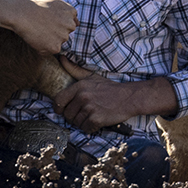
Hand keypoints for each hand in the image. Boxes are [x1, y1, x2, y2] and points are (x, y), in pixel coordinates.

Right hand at [0, 0, 75, 54]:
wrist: (23, 14)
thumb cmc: (37, 7)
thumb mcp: (57, 3)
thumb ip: (69, 12)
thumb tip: (78, 23)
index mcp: (72, 13)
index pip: (70, 24)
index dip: (58, 24)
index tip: (49, 21)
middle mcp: (70, 25)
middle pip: (65, 34)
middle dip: (56, 33)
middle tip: (43, 26)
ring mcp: (63, 37)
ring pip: (59, 43)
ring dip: (50, 41)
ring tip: (39, 31)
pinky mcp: (55, 47)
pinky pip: (51, 51)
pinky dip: (44, 48)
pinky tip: (37, 38)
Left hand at [52, 65, 177, 132]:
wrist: (129, 97)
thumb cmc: (109, 88)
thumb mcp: (91, 77)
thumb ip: (74, 69)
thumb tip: (61, 58)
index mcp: (79, 86)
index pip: (58, 100)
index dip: (58, 108)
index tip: (63, 110)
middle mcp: (83, 96)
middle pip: (67, 114)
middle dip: (73, 117)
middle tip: (84, 113)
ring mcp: (89, 108)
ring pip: (76, 123)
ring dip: (83, 122)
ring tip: (92, 115)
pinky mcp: (96, 119)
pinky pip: (86, 129)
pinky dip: (91, 128)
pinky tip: (98, 121)